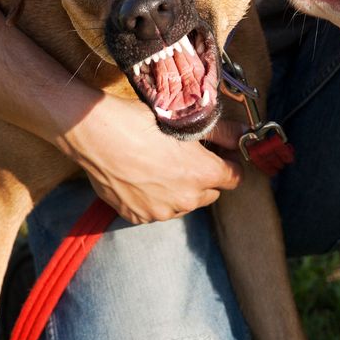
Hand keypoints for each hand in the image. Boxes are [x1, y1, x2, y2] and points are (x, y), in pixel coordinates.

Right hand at [59, 94, 245, 223]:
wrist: (95, 134)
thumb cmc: (138, 122)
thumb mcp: (183, 122)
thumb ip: (220, 132)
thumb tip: (245, 133)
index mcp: (203, 174)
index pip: (234, 178)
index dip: (228, 163)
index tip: (218, 154)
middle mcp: (186, 200)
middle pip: (209, 193)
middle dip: (202, 178)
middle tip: (184, 157)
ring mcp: (161, 212)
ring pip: (182, 204)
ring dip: (178, 191)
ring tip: (158, 167)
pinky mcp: (138, 217)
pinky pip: (156, 210)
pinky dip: (153, 198)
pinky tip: (140, 177)